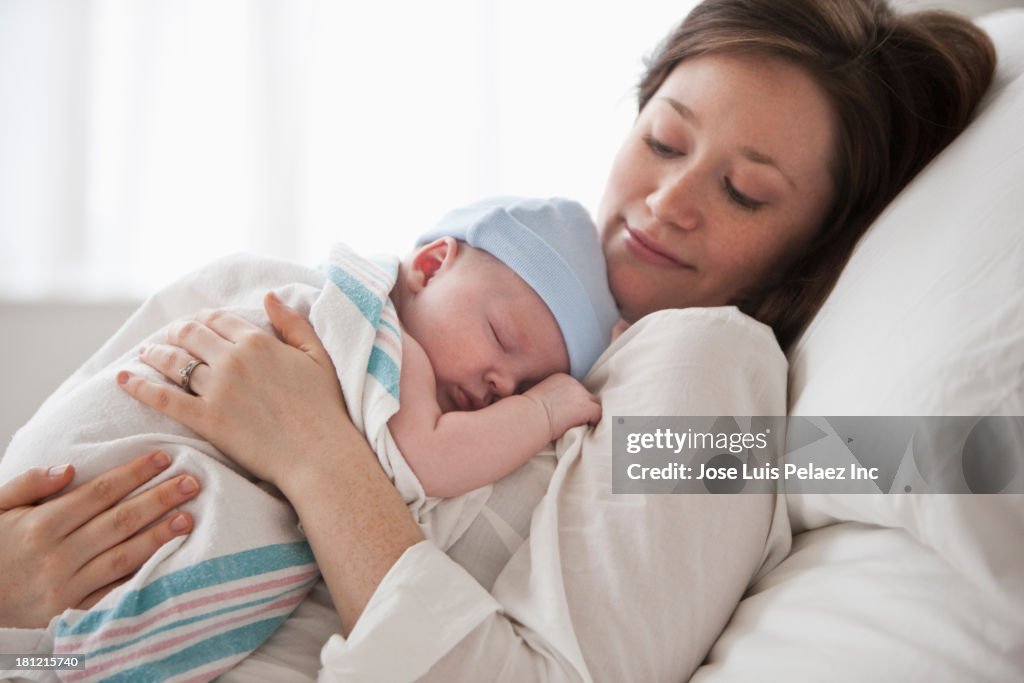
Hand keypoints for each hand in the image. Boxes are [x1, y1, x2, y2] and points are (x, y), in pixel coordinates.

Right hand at [0, 452, 197, 628]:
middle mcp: (57, 555)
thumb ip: (28, 484)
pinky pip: (114, 592)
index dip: (134, 473)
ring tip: (189, 518)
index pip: (99, 492)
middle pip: (119, 521)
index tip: (164, 457)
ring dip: (159, 536)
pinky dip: (142, 576)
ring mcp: (67, 586)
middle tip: (192, 482)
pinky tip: (168, 561)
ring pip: (123, 556)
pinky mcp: (73, 612)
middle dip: (159, 499)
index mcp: (41, 524)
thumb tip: (68, 468)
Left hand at [119, 293, 353, 488]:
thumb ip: (292, 323)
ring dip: (155, 353)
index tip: (195, 323)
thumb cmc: (324, 407)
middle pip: (190, 334)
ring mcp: (217, 390)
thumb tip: (269, 296)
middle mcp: (233, 360)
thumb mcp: (317, 356)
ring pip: (173, 361)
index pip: (218, 319)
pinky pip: (163, 398)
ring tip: (145, 353)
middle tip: (167, 336)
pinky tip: (123, 378)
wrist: (319, 454)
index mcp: (259, 342)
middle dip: (175, 331)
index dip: (202, 318)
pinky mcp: (206, 419)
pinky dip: (139, 386)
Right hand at [525, 373, 601, 440]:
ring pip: (595, 405)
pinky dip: (593, 423)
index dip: (575, 404)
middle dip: (584, 408)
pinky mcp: (586, 407)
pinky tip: (583, 430)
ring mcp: (581, 394)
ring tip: (581, 428)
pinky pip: (598, 415)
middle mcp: (573, 383)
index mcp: (562, 378)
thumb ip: (553, 399)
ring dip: (589, 416)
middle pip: (588, 396)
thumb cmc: (527, 414)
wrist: (526, 417)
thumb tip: (560, 410)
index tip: (568, 415)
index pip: (577, 390)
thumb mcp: (540, 399)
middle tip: (578, 423)